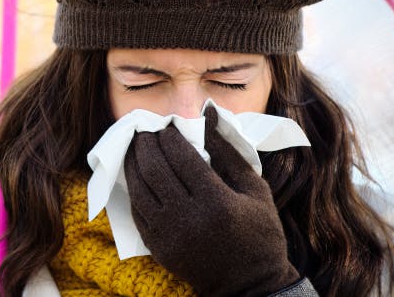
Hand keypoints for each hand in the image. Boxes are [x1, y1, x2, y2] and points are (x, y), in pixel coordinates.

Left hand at [124, 107, 299, 295]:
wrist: (250, 285)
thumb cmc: (260, 233)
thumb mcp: (255, 189)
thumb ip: (228, 151)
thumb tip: (207, 115)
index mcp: (217, 201)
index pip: (181, 157)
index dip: (169, 137)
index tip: (167, 125)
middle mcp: (189, 218)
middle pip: (155, 169)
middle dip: (146, 144)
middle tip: (145, 130)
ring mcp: (170, 235)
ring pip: (139, 189)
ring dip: (133, 163)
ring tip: (135, 147)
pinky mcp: (159, 248)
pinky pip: (137, 212)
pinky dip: (134, 190)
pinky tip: (136, 175)